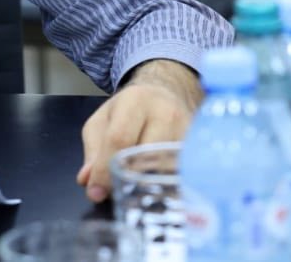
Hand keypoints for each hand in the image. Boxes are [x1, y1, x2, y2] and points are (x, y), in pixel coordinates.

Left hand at [76, 59, 201, 201]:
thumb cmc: (130, 109)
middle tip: (118, 196)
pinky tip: (159, 193)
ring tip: (138, 198)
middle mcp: (166, 112)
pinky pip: (184, 172)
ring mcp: (188, 129)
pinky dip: (170, 187)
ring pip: (167, 168)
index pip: (120, 139)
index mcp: (136, 101)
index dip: (106, 169)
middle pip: (147, 156)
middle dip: (129, 181)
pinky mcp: (200, 146)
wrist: (167, 92)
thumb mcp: (102, 121)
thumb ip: (93, 152)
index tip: (96, 192)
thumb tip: (90, 183)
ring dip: (151, 187)